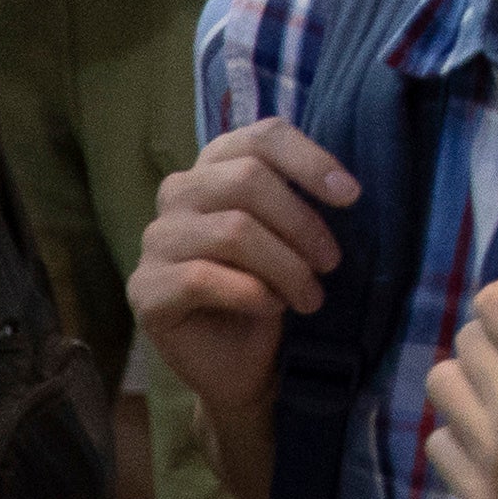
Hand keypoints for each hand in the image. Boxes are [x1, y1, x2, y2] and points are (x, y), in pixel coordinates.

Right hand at [129, 119, 354, 437]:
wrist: (240, 361)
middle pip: (248, 180)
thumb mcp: (292, 234)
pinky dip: (251, 293)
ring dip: (285, 266)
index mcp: (218, 165)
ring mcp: (156, 239)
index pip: (263, 137)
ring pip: (232, 231)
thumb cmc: (271, 285)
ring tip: (310, 297)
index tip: (352, 196)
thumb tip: (345, 186)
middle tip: (331, 263)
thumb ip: (302, 197)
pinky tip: (272, 307)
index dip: (311, 160)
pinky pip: (203, 278)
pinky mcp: (145, 288)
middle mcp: (179, 192)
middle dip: (302, 223)